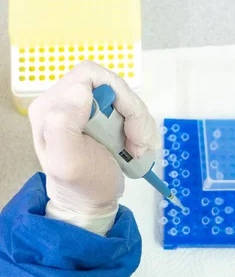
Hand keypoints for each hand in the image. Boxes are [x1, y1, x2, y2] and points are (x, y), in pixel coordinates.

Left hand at [29, 61, 159, 233]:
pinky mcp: (104, 113)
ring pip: (127, 96)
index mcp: (51, 106)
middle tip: (137, 143)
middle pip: (113, 83)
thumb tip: (80, 90)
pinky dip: (141, 128)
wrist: (91, 201)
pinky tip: (137, 147)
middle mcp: (67, 99)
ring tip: (137, 149)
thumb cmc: (80, 185)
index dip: (117, 94)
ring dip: (140, 124)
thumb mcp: (68, 163)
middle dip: (133, 114)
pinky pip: (132, 108)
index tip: (127, 127)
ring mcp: (87, 105)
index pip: (90, 75)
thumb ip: (63, 125)